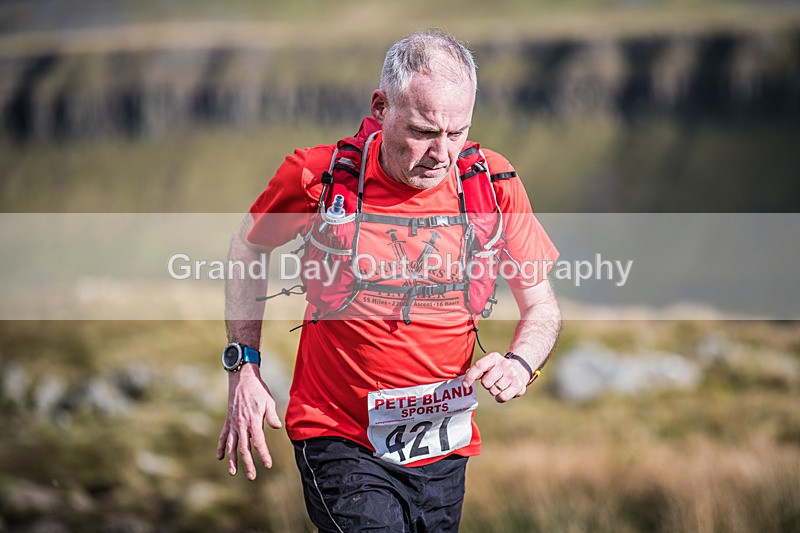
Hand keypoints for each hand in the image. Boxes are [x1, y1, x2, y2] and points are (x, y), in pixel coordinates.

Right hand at [216, 364, 282, 479]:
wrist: (242, 379)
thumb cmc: (258, 390)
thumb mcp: (268, 401)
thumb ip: (272, 415)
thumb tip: (277, 427)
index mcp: (253, 421)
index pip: (258, 442)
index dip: (263, 455)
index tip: (268, 465)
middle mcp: (241, 425)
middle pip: (244, 448)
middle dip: (248, 464)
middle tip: (252, 477)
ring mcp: (233, 424)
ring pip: (231, 446)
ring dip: (232, 460)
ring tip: (233, 473)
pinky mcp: (228, 421)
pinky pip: (223, 437)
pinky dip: (221, 447)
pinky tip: (220, 457)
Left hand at [462, 352, 527, 402]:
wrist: (521, 368)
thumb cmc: (499, 369)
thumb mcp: (489, 364)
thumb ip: (477, 370)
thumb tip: (466, 376)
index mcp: (494, 358)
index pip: (479, 366)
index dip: (470, 376)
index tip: (465, 385)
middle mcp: (504, 364)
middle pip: (486, 382)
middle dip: (486, 385)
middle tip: (492, 381)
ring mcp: (512, 374)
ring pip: (494, 391)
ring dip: (494, 391)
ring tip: (499, 385)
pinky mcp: (518, 385)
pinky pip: (502, 397)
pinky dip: (499, 398)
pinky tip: (503, 392)